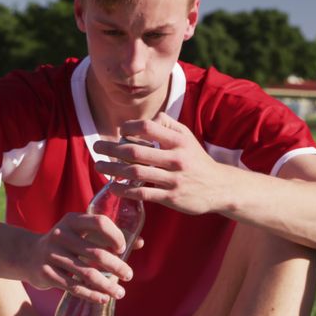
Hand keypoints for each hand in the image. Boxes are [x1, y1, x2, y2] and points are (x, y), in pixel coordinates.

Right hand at [19, 212, 133, 303]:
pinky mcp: (47, 273)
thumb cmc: (63, 243)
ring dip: (107, 285)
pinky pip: (73, 287)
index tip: (122, 248)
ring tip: (120, 293)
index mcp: (72, 220)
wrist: (27, 254)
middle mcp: (61, 235)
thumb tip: (140, 243)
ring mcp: (52, 255)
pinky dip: (91, 294)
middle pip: (96, 253)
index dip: (115, 235)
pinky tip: (103, 298)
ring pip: (87, 273)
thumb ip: (106, 236)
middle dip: (117, 266)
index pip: (99, 222)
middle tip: (129, 275)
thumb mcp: (79, 233)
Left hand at [92, 112, 231, 216]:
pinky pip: (144, 194)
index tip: (120, 131)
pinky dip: (126, 191)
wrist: (219, 187)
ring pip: (137, 173)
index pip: (149, 127)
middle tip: (96, 147)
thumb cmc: (197, 160)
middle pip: (136, 151)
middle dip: (111, 149)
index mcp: (179, 141)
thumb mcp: (188, 138)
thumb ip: (169, 125)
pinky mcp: (172, 198)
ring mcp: (174, 179)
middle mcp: (176, 159)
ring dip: (113, 170)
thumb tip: (148, 118)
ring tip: (99, 167)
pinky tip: (114, 188)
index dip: (130, 127)